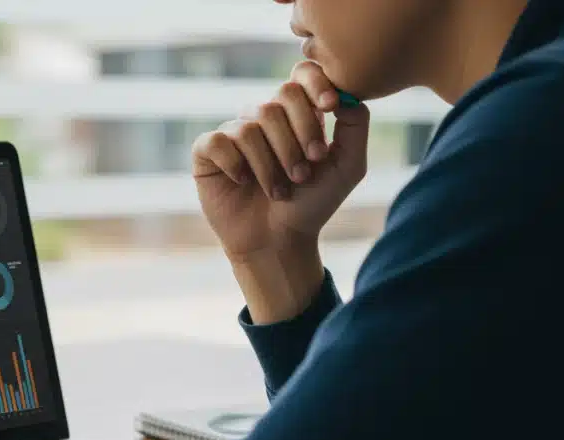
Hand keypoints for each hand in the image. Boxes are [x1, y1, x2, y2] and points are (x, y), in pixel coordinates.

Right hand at [192, 61, 370, 321]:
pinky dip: (235, 164)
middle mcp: (264, 117)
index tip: (329, 107)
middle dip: (296, 139)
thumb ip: (355, 125)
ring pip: (250, 127)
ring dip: (270, 165)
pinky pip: (218, 141)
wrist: (278, 241)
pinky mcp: (208, 151)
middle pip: (277, 100)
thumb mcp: (347, 166)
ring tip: (279, 191)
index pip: (301, 74)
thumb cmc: (312, 205)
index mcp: (297, 113)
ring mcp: (234, 132)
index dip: (315, 83)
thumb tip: (347, 91)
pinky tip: (243, 182)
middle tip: (303, 174)